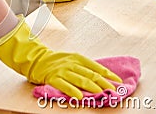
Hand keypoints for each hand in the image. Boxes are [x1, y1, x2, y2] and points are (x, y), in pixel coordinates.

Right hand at [0, 16, 121, 98]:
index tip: (119, 81)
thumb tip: (101, 76)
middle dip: (104, 83)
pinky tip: (80, 97)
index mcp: (78, 58)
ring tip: (102, 93)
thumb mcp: (71, 59)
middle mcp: (71, 64)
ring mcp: (62, 71)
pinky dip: (73, 91)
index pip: (96, 67)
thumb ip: (84, 67)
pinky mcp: (53, 78)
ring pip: (80, 79)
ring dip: (93, 87)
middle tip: (114, 90)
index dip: (108, 74)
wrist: (36, 60)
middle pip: (91, 74)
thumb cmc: (56, 61)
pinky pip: (64, 85)